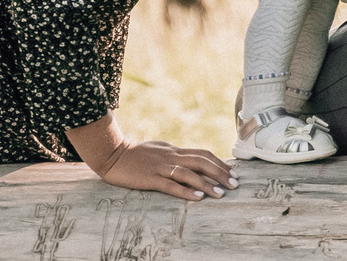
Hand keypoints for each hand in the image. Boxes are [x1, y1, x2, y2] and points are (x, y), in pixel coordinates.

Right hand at [66, 115, 234, 200]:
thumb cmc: (134, 154)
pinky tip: (198, 197)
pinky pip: (171, 185)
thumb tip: (190, 160)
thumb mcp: (158, 150)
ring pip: (189, 173)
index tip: (233, 173)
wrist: (111, 153)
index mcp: (173, 150)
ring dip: (207, 183)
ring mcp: (161, 166)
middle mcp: (171, 156)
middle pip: (201, 162)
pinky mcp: (150, 178)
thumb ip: (173, 155)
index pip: (202, 154)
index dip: (219, 163)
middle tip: (235, 184)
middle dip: (220, 173)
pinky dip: (186, 191)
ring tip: (221, 193)